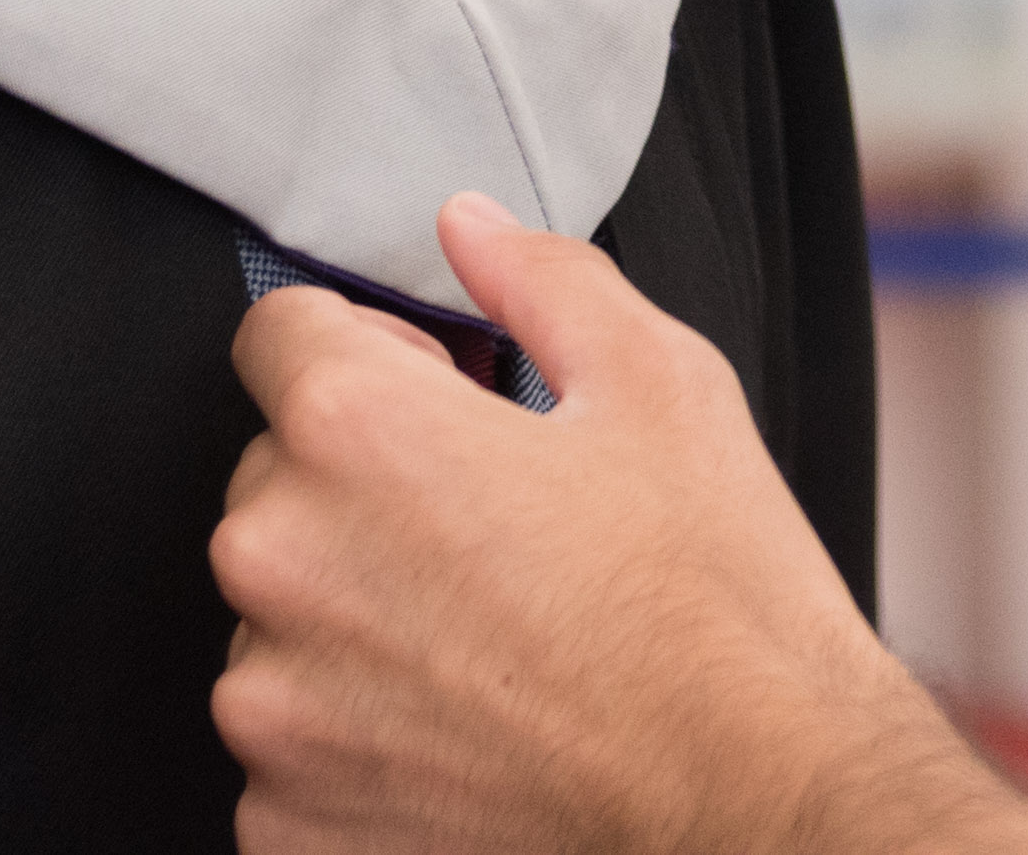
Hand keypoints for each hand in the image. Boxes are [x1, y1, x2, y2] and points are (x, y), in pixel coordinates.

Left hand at [217, 202, 1027, 854]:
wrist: (753, 798)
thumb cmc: (714, 604)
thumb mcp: (661, 385)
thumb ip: (541, 282)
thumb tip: (467, 231)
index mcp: (358, 433)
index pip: (278, 334)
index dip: (374, 352)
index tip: (437, 399)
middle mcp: (284, 566)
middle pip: (275, 478)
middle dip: (364, 489)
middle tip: (490, 531)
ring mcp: (275, 710)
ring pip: (278, 619)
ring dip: (354, 617)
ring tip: (488, 641)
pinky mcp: (287, 824)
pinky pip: (288, 749)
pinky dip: (357, 737)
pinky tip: (465, 728)